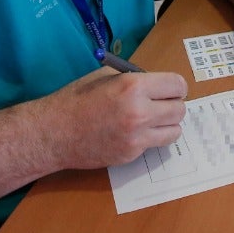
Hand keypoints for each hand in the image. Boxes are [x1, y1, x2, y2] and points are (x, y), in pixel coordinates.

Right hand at [36, 68, 187, 168]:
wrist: (54, 133)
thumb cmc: (76, 99)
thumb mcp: (105, 77)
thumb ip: (134, 79)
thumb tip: (156, 85)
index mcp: (133, 87)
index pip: (177, 85)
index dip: (175, 86)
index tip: (169, 88)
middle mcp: (139, 112)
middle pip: (180, 109)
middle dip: (173, 104)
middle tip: (161, 103)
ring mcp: (137, 137)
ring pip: (175, 130)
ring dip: (167, 123)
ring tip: (152, 119)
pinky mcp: (131, 155)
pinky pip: (155, 144)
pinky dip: (151, 137)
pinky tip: (135, 132)